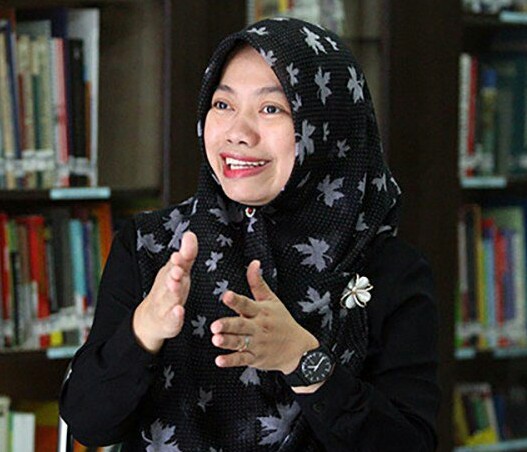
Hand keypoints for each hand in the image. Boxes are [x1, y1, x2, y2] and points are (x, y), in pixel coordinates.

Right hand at [133, 231, 197, 352]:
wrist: (150, 318)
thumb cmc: (169, 290)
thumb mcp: (179, 272)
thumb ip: (187, 255)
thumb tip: (190, 233)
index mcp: (169, 274)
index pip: (173, 265)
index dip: (177, 261)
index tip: (179, 255)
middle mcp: (165, 288)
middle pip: (168, 281)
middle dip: (172, 275)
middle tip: (177, 270)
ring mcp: (165, 306)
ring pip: (168, 299)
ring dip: (172, 292)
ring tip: (176, 286)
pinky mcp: (168, 322)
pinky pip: (172, 320)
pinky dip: (175, 316)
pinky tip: (179, 311)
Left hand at [210, 260, 318, 373]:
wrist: (298, 348)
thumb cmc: (282, 320)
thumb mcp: (272, 300)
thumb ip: (257, 283)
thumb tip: (253, 262)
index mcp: (261, 311)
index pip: (247, 304)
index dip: (236, 300)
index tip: (226, 295)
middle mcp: (258, 327)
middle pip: (241, 325)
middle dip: (228, 325)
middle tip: (215, 325)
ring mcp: (257, 344)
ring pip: (240, 343)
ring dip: (227, 341)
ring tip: (216, 339)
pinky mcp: (255, 358)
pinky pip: (242, 360)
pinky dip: (231, 361)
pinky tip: (220, 360)